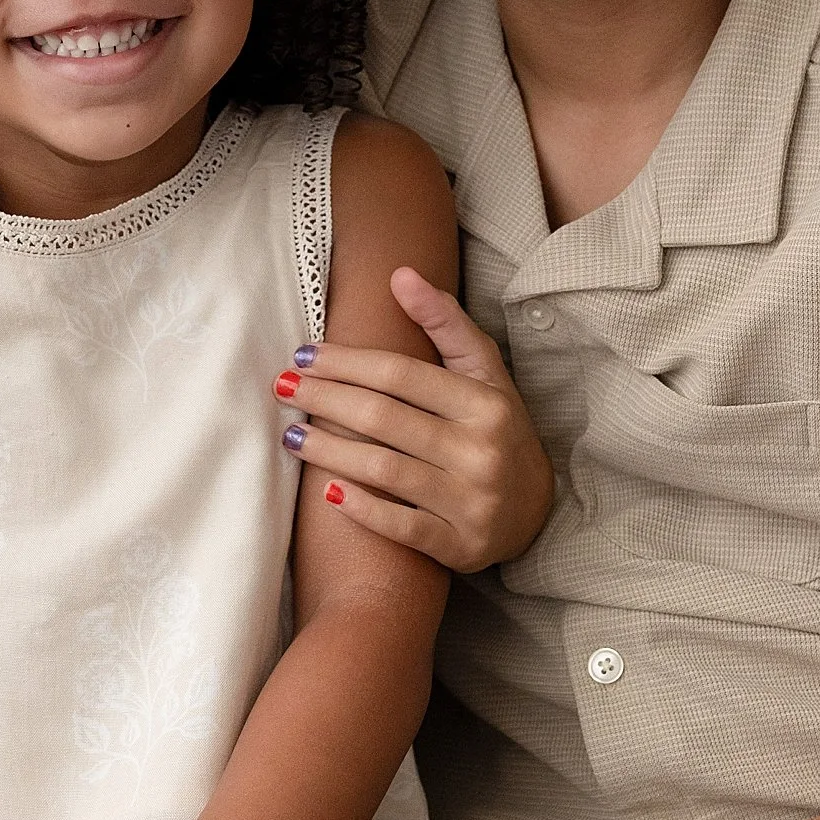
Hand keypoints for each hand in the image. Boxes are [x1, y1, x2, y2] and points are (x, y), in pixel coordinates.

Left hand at [278, 267, 554, 571]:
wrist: (537, 509)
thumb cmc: (496, 426)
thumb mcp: (483, 371)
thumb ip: (444, 322)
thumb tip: (399, 274)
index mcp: (483, 403)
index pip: (401, 375)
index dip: (347, 362)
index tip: (304, 354)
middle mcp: (479, 451)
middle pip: (385, 419)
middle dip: (326, 399)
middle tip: (283, 387)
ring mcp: (470, 502)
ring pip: (385, 470)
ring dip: (329, 450)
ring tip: (290, 435)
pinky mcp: (459, 546)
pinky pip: (401, 526)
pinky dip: (362, 509)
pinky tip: (326, 492)